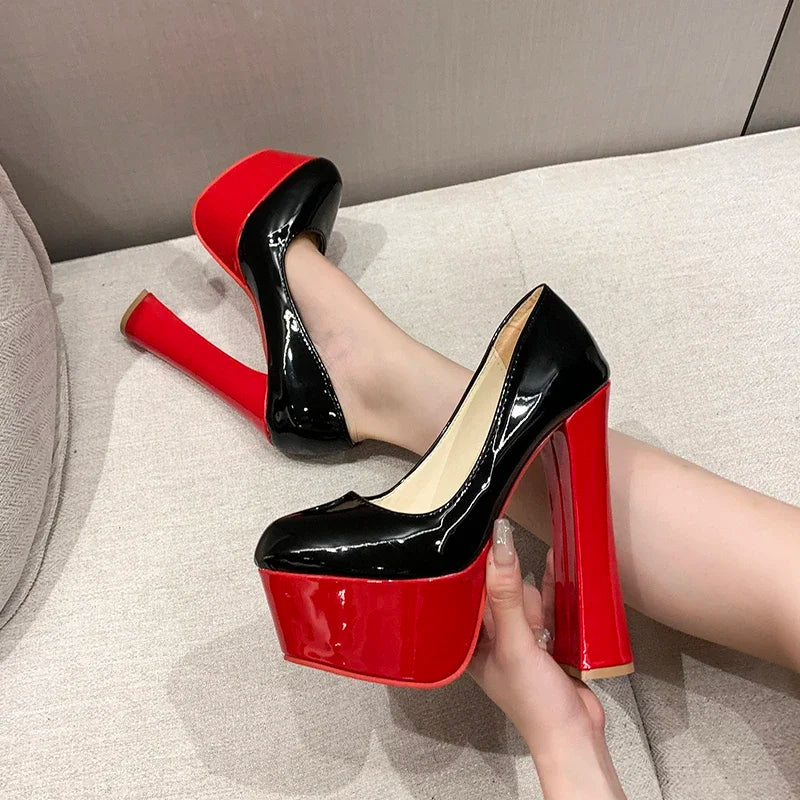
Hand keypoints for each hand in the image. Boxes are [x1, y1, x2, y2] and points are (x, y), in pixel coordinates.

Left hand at [467, 519, 626, 798]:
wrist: (575, 734)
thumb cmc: (534, 701)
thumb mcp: (516, 644)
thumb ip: (505, 594)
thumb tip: (500, 543)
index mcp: (468, 643)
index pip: (464, 593)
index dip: (475, 568)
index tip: (486, 537)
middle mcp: (489, 637)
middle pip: (496, 589)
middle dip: (514, 592)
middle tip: (526, 621)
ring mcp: (517, 637)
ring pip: (521, 595)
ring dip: (533, 591)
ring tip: (541, 621)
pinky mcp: (544, 637)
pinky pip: (544, 602)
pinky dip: (551, 586)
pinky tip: (557, 562)